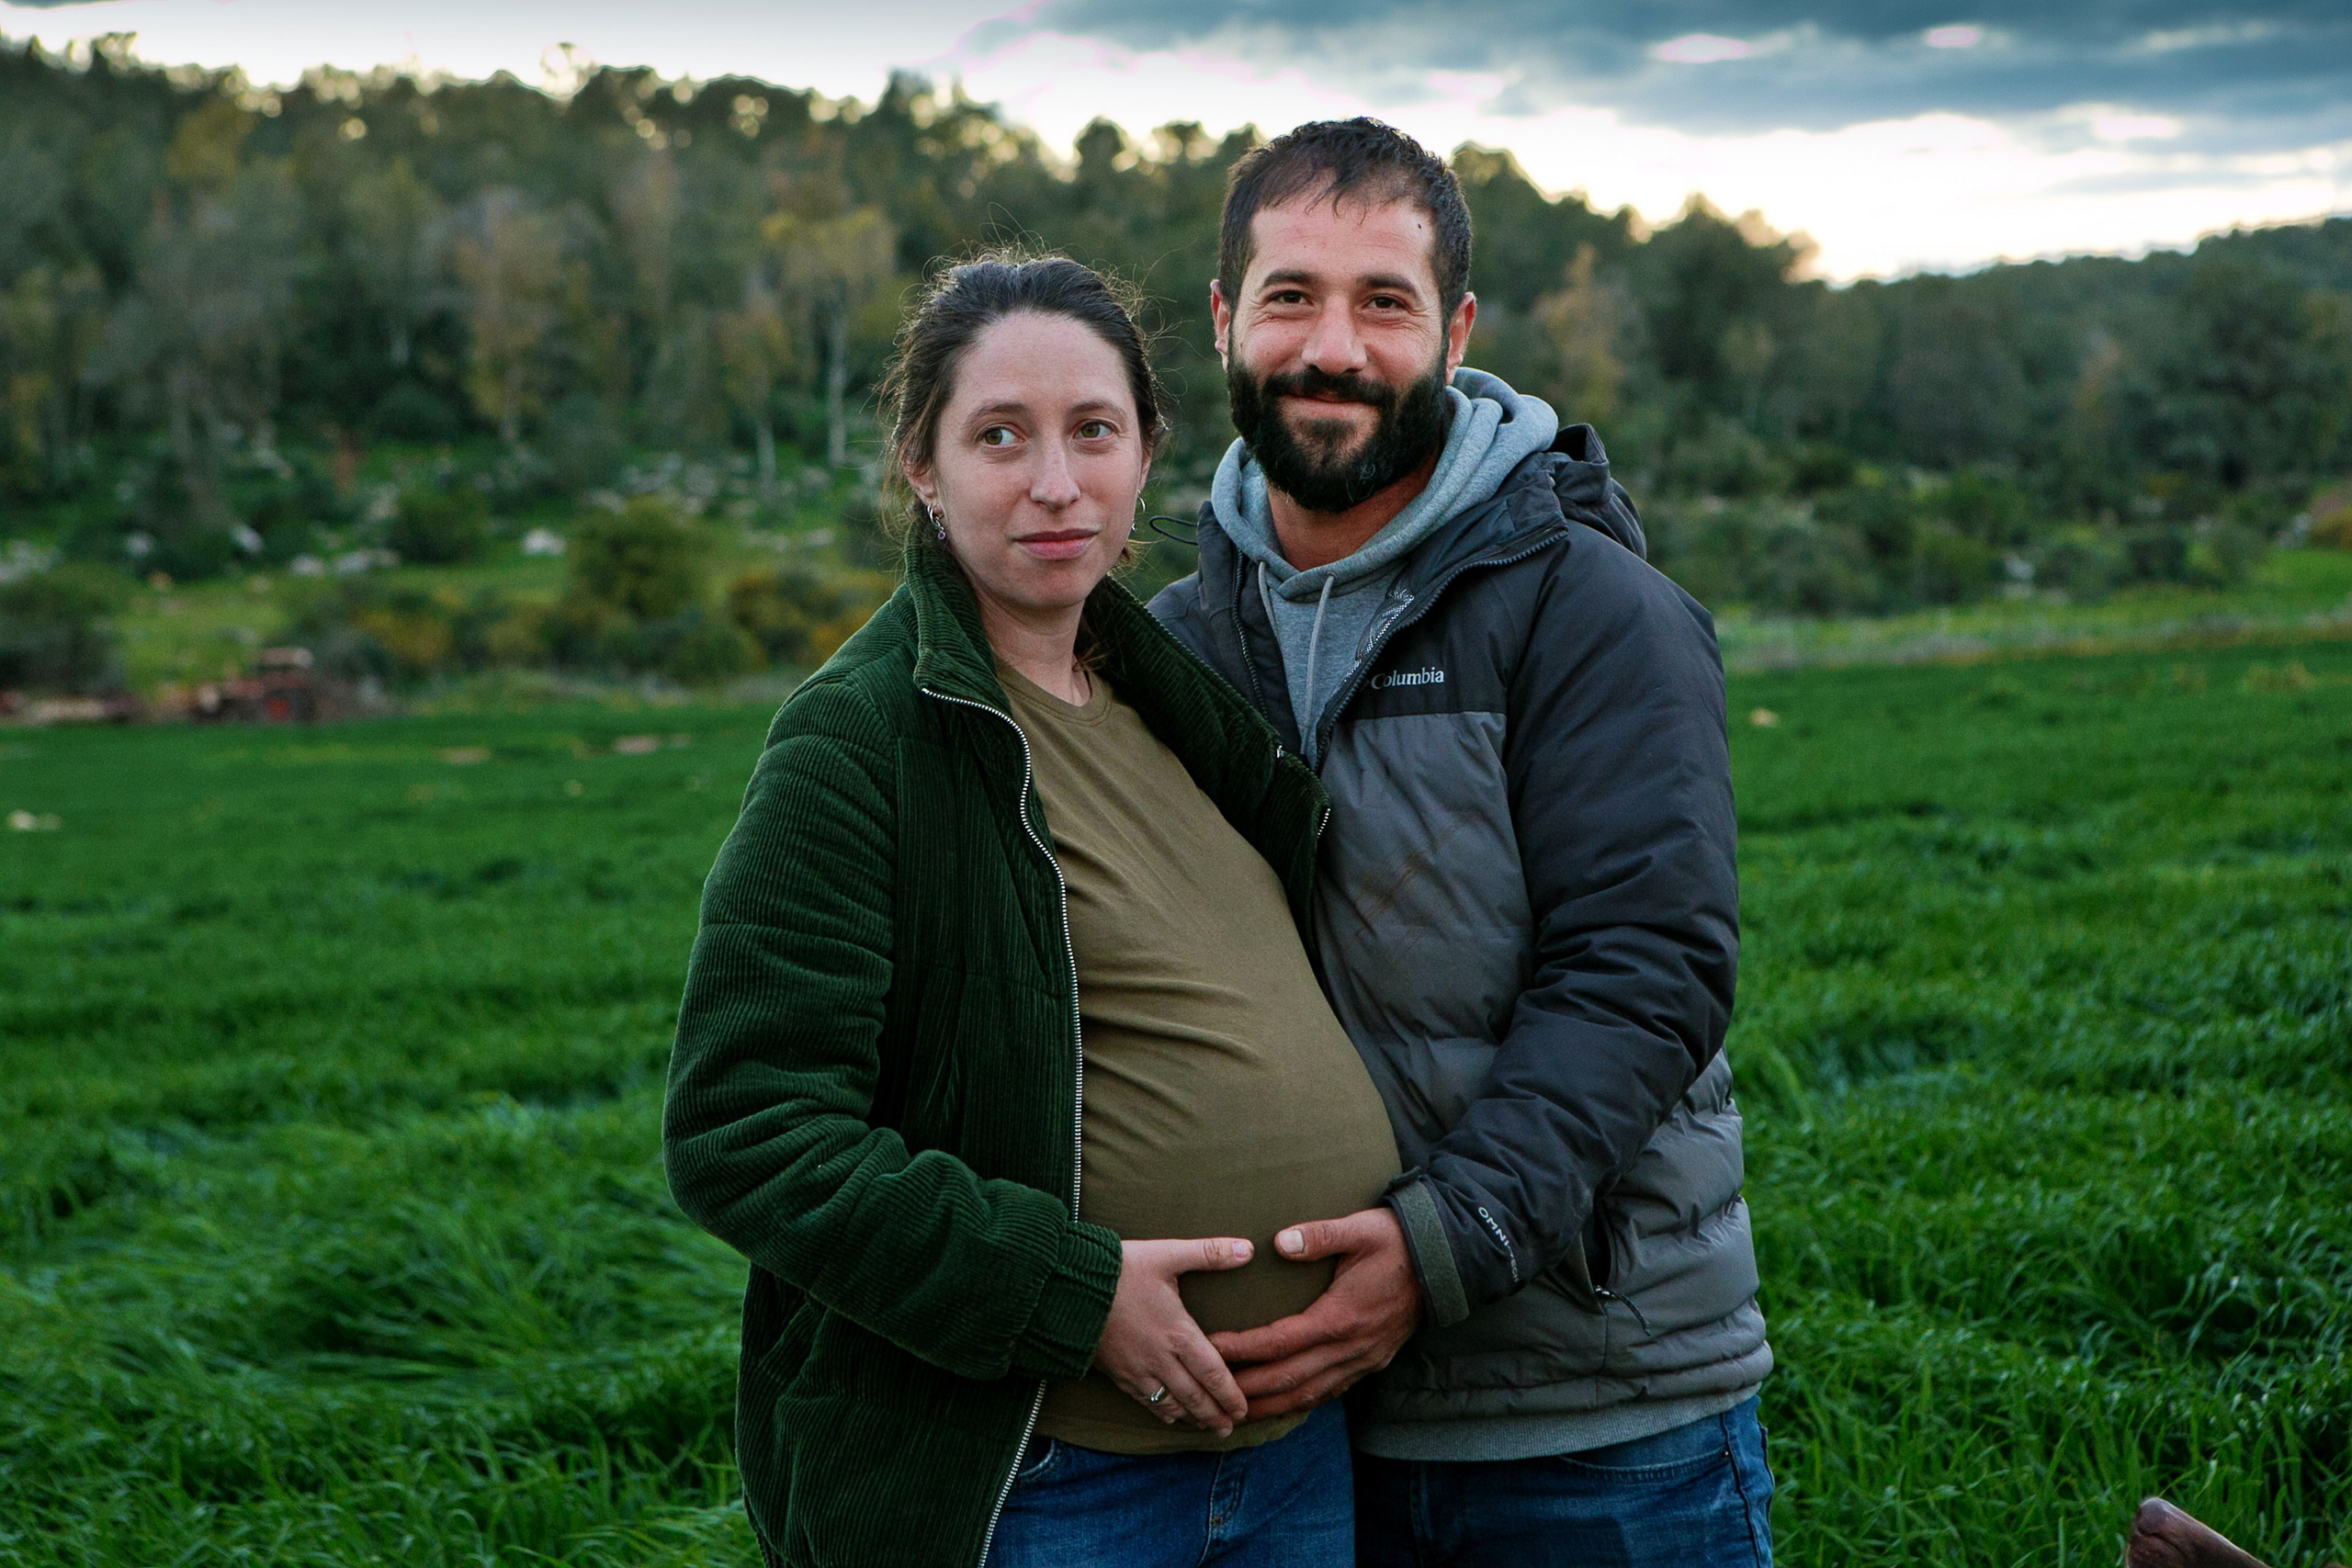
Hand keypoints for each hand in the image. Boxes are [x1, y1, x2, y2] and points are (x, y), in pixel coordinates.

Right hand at [1094, 1237, 1254, 1435]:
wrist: (1067, 1288)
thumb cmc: (1120, 1270)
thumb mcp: (1166, 1254)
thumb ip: (1209, 1253)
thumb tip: (1247, 1248)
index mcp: (1178, 1333)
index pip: (1213, 1373)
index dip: (1231, 1395)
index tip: (1243, 1410)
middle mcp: (1161, 1359)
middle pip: (1195, 1397)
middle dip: (1215, 1415)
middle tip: (1230, 1429)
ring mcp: (1137, 1370)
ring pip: (1171, 1405)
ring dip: (1192, 1419)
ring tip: (1208, 1427)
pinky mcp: (1117, 1374)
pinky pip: (1145, 1402)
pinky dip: (1163, 1413)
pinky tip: (1171, 1416)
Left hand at [1207, 1207, 1421, 1421]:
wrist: (1446, 1261)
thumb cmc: (1397, 1240)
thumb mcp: (1359, 1229)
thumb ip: (1318, 1235)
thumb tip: (1279, 1242)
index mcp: (1341, 1317)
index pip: (1280, 1341)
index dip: (1242, 1348)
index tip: (1211, 1348)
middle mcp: (1350, 1347)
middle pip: (1289, 1379)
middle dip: (1247, 1389)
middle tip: (1210, 1393)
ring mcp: (1362, 1359)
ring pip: (1309, 1394)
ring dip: (1271, 1406)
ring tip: (1236, 1411)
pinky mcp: (1371, 1362)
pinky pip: (1330, 1391)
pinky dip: (1301, 1402)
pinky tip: (1281, 1405)